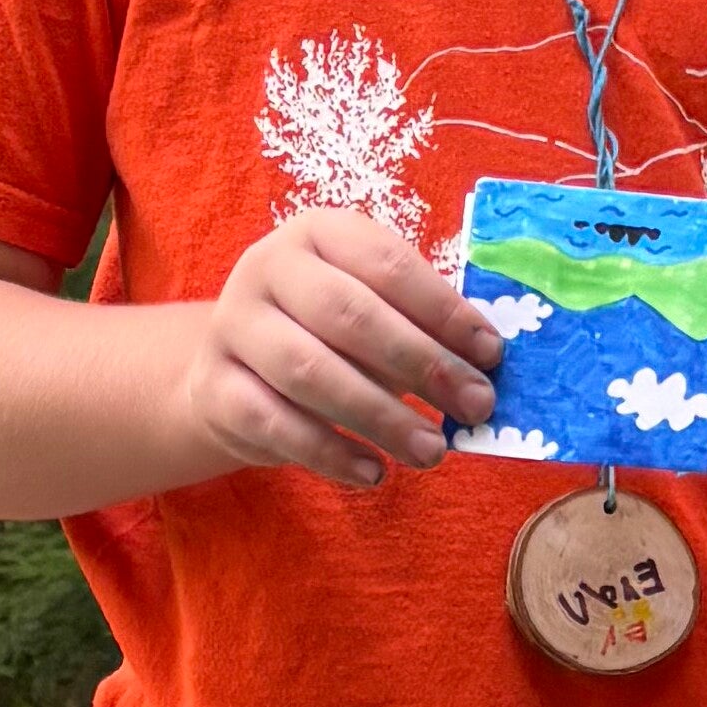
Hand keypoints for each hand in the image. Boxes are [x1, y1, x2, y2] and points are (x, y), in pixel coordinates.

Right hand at [167, 210, 502, 492]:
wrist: (230, 369)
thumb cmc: (324, 335)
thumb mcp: (372, 311)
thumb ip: (420, 328)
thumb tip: (484, 368)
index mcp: (318, 233)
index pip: (387, 264)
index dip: (444, 310)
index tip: (491, 354)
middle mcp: (268, 268)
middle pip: (349, 316)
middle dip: (421, 364)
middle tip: (475, 405)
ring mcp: (233, 326)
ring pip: (310, 373)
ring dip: (380, 418)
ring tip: (432, 451)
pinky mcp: (214, 387)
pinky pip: (276, 424)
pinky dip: (330, 453)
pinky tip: (374, 473)